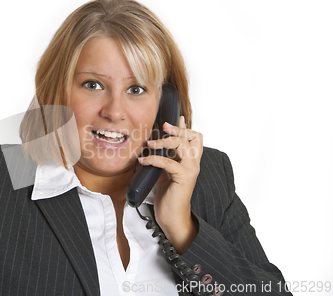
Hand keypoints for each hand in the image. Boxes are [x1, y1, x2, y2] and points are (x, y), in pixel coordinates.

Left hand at [138, 116, 202, 252]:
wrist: (171, 217)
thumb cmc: (167, 196)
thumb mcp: (163, 173)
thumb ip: (162, 160)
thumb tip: (151, 147)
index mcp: (190, 161)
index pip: (194, 138)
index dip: (184, 127)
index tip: (173, 119)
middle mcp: (193, 164)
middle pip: (192, 136)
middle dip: (177, 129)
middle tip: (163, 128)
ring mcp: (190, 170)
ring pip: (182, 145)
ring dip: (164, 142)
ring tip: (149, 144)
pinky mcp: (183, 177)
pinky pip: (168, 162)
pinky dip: (153, 159)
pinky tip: (143, 161)